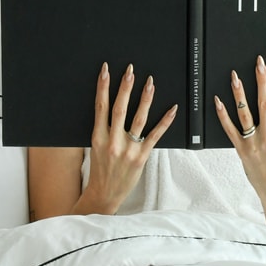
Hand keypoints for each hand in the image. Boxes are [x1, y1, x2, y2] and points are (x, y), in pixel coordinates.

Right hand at [81, 62, 176, 214]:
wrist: (104, 194)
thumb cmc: (100, 170)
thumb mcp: (94, 147)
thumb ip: (103, 129)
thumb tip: (108, 106)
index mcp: (98, 137)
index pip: (100, 106)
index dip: (103, 86)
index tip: (106, 70)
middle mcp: (112, 142)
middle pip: (119, 109)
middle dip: (125, 88)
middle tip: (131, 71)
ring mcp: (128, 149)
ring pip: (138, 119)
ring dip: (144, 99)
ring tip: (150, 83)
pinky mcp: (141, 157)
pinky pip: (155, 135)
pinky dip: (165, 121)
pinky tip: (171, 109)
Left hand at [214, 55, 265, 223]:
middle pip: (265, 102)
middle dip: (262, 80)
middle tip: (258, 62)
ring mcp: (254, 142)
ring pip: (246, 113)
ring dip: (240, 93)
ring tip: (235, 76)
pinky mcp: (241, 150)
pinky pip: (230, 129)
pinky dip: (223, 114)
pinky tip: (218, 101)